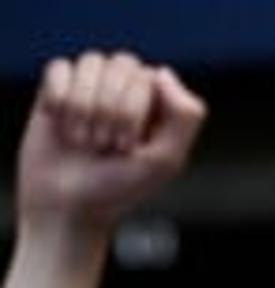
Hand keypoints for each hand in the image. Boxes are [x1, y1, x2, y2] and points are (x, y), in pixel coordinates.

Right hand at [16, 52, 206, 231]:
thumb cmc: (120, 187)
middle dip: (112, 110)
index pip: (150, 76)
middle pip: (122, 64)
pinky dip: (60, 99)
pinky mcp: (56, 88)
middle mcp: (126, 87)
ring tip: (84, 139)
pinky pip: (59, 68)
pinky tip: (61, 124)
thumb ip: (184, 117)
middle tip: (105, 146)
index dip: (135, 109)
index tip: (129, 147)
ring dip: (85, 106)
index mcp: (158, 102)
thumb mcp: (165, 160)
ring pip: (91, 62)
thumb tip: (163, 72)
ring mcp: (91, 85)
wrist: (69, 205)